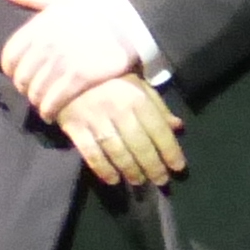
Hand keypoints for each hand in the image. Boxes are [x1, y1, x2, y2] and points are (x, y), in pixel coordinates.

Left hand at [0, 0, 148, 117]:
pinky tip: (52, 113)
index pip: (9, 57)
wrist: (129, 19)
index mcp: (39, 25)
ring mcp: (62, 62)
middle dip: (25, 88)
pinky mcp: (79, 77)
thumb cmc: (94, 7)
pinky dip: (49, 110)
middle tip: (34, 91)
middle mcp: (46, 44)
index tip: (21, 74)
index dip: (11, 70)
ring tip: (44, 104)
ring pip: (36, 92)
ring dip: (37, 102)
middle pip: (22, 78)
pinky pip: (54, 100)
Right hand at [57, 75, 185, 189]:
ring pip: (117, 151)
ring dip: (130, 170)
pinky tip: (113, 179)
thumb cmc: (112, 78)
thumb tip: (178, 127)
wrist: (71, 68)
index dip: (170, 151)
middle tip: (161, 181)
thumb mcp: (139, 85)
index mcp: (137, 97)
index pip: (158, 129)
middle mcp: (118, 110)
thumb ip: (158, 108)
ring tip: (139, 181)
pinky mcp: (75, 127)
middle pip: (139, 144)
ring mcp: (95, 120)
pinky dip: (103, 169)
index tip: (178, 167)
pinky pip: (91, 153)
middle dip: (152, 166)